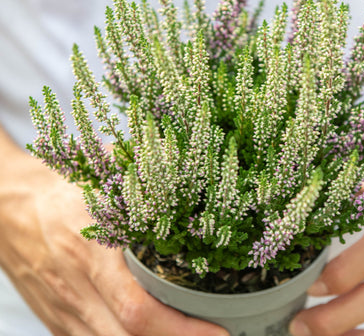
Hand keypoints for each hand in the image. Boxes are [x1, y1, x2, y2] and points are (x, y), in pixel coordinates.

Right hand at [0, 149, 227, 335]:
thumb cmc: (60, 188)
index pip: (138, 310)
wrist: (8, 206)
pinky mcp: (56, 320)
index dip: (181, 329)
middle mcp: (76, 292)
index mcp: (91, 255)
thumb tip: (187, 168)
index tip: (218, 332)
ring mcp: (63, 312)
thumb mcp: (101, 175)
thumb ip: (144, 177)